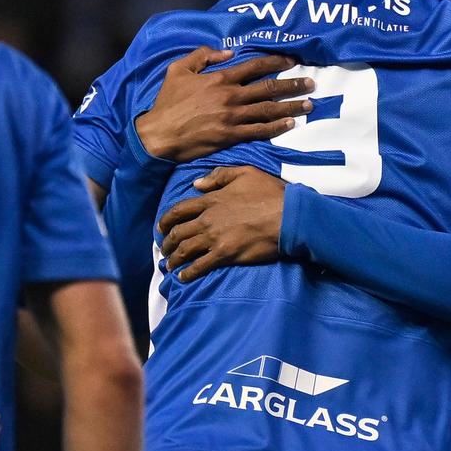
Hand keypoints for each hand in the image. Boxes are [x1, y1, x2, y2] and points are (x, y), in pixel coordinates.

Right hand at [133, 49, 312, 161]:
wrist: (160, 134)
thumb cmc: (168, 102)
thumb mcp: (179, 70)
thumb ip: (203, 56)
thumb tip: (228, 53)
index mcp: (220, 78)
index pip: (255, 66)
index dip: (276, 62)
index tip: (292, 61)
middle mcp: (231, 96)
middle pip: (269, 87)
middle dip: (293, 84)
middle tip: (311, 83)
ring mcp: (233, 117)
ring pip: (269, 109)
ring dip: (291, 106)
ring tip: (309, 104)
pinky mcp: (231, 136)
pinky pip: (260, 131)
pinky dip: (277, 127)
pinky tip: (291, 124)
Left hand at [157, 167, 287, 282]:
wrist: (289, 216)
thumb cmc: (271, 193)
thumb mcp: (245, 172)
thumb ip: (219, 175)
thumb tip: (197, 184)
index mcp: (212, 199)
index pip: (180, 210)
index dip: (166, 220)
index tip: (161, 227)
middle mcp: (208, 219)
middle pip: (178, 232)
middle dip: (167, 242)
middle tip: (164, 249)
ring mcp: (215, 238)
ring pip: (185, 250)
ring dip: (174, 259)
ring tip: (169, 265)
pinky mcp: (225, 254)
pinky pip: (200, 266)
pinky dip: (188, 273)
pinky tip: (182, 277)